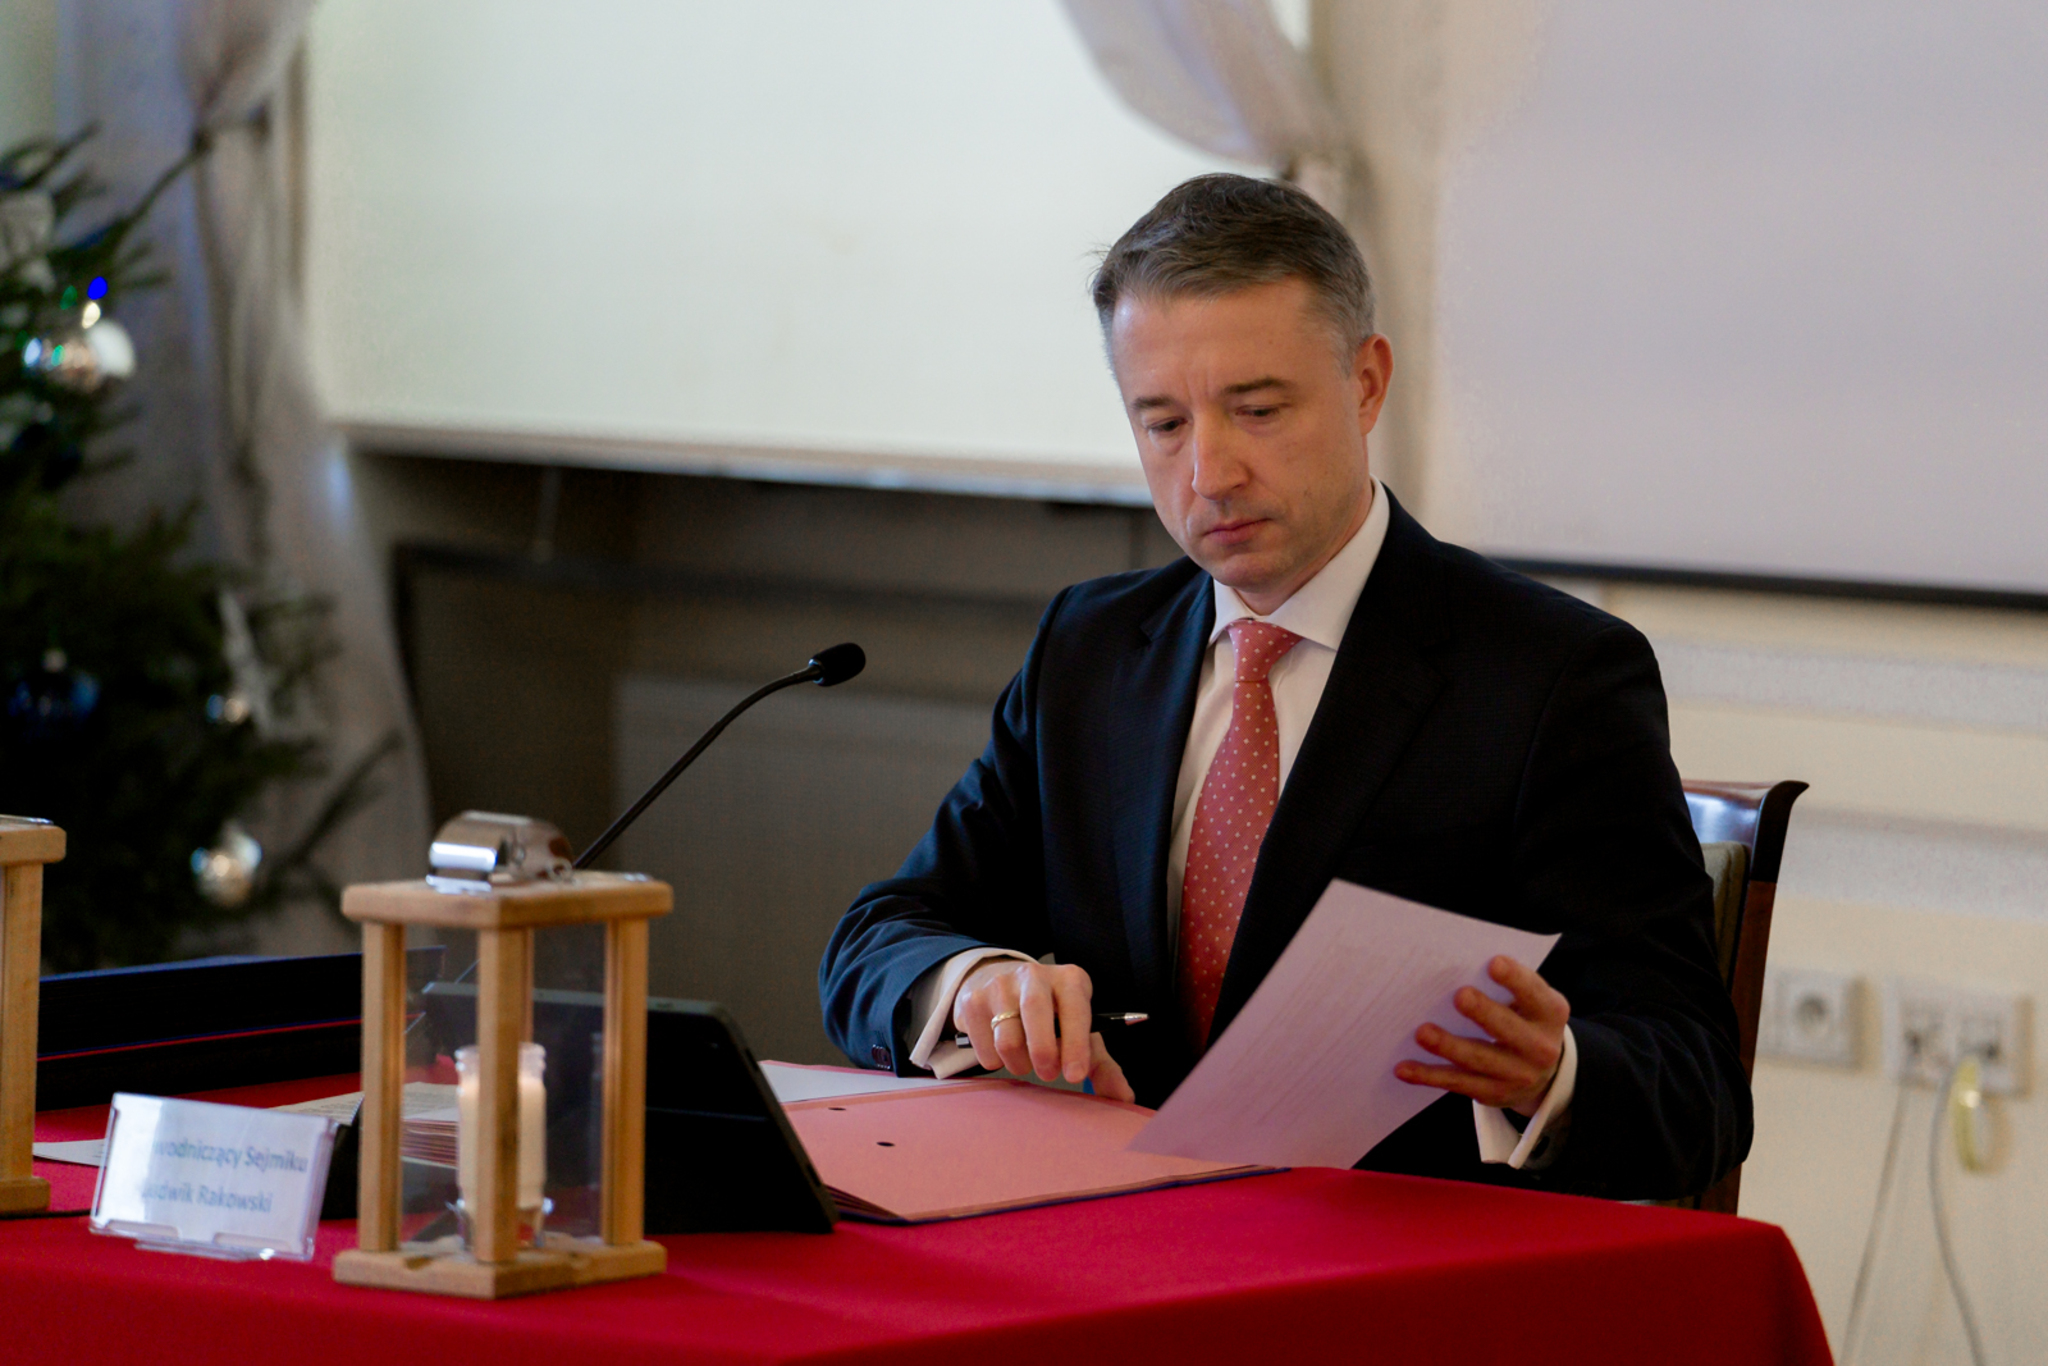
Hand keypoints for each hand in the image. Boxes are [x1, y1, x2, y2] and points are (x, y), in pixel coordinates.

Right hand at [953, 959, 1136, 1102]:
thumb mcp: (1079, 1031)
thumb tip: (1124, 1098)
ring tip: (1026, 1063)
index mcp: (1069, 980)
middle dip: (1043, 1052)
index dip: (1076, 1044)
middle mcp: (1034, 975)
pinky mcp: (973, 999)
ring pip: (1007, 1036)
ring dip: (1018, 1063)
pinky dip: (995, 1061)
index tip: (1075, 1075)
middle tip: (1048, 1075)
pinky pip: (984, 1046)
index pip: (1075, 1008)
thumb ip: (1102, 1065)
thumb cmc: (1052, 1015)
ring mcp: (999, 984)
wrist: (1002, 982)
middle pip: (1035, 1013)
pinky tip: (1003, 1054)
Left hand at [1394, 955, 1568, 1116]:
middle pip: (1508, 1030)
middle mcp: (1539, 1046)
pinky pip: (1457, 1082)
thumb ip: (1507, 986)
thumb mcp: (1531, 1001)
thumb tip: (1458, 966)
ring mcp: (1517, 1074)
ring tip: (1422, 1032)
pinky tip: (1404, 1068)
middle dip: (1484, 1013)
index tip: (1494, 963)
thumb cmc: (1524, 1019)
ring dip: (1448, 1046)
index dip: (1516, 979)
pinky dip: (1428, 1075)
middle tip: (1460, 996)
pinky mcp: (1493, 1092)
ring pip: (1478, 1059)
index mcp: (1549, 1013)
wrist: (1544, 1073)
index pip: (1534, 993)